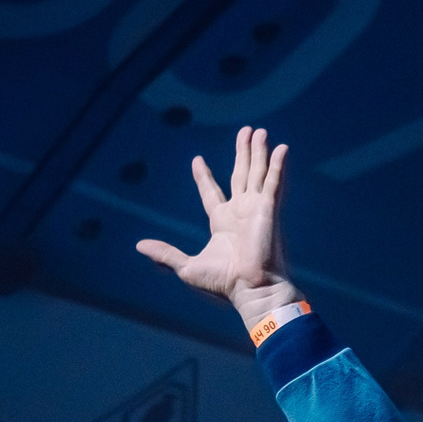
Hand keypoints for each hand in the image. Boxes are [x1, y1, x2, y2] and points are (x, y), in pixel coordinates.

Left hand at [135, 125, 300, 324]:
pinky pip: (274, 182)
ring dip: (259, 152)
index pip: (211, 193)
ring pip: (257, 172)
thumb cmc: (223, 284)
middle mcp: (241, 213)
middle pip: (241, 175)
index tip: (197, 160)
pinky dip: (279, 165)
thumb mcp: (186, 267)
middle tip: (246, 132)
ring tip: (260, 132)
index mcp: (222, 224)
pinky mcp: (269, 209)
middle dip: (243, 153)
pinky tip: (282, 148)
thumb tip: (139, 246)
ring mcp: (257, 209)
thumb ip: (165, 254)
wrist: (251, 290)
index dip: (204, 177)